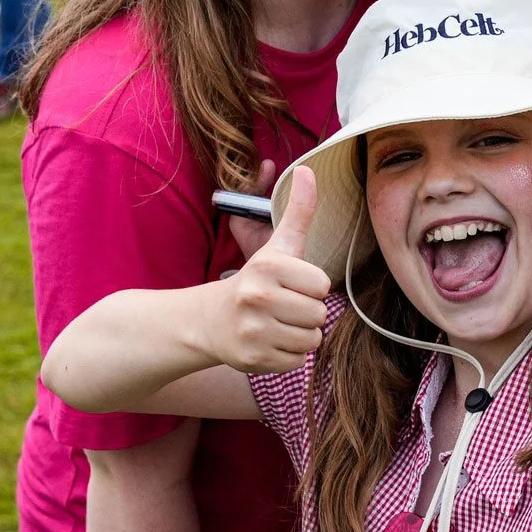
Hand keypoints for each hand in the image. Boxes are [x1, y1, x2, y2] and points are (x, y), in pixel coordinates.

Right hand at [202, 167, 330, 373]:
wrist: (210, 319)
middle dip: (307, 312)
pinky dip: (289, 355)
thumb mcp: (276, 244)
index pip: (321, 285)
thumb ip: (298, 210)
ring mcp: (254, 331)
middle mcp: (258, 298)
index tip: (290, 284)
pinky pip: (298, 360)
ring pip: (312, 340)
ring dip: (300, 334)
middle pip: (319, 314)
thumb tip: (309, 170)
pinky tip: (271, 341)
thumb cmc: (255, 279)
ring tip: (278, 324)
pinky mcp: (253, 359)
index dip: (310, 286)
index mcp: (269, 267)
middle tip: (284, 307)